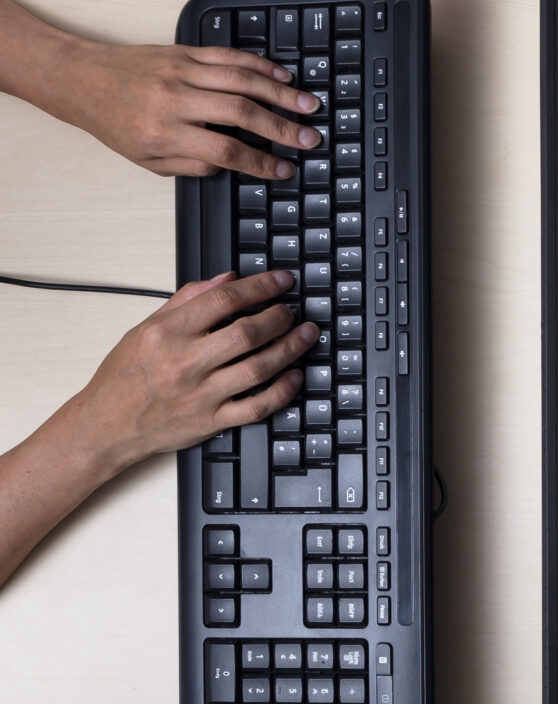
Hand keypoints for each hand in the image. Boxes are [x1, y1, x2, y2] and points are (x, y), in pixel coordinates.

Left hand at [52, 41, 322, 180]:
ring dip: (280, 92)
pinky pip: (228, 55)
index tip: (284, 169)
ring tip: (308, 105)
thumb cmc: (114, 122)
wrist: (81, 79)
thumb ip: (193, 164)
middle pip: (240, 112)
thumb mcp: (147, 159)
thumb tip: (233, 162)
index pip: (224, 149)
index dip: (260, 162)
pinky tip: (282, 74)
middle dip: (281, 127)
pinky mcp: (183, 51)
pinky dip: (259, 64)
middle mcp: (173, 99)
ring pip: (240, 79)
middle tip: (309, 137)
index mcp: (162, 132)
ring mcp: (180, 70)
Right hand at [56, 270, 314, 475]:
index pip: (223, 300)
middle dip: (280, 317)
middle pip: (247, 334)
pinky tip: (295, 375)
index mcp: (167, 334)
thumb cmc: (124, 376)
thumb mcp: (145, 328)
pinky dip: (282, 391)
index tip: (281, 280)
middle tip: (292, 311)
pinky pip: (256, 407)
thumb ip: (187, 300)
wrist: (106, 425)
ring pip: (258, 369)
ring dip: (290, 349)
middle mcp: (184, 363)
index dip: (260, 286)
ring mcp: (200, 395)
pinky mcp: (211, 421)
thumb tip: (226, 278)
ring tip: (306, 335)